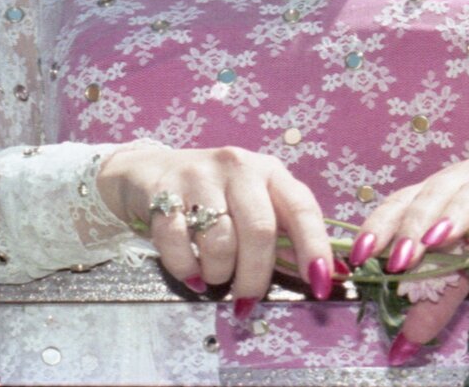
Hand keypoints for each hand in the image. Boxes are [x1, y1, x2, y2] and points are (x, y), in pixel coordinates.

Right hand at [97, 145, 336, 307]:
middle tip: (246, 302)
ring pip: (219, 239)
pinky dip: (186, 268)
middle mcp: (238, 167)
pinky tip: (191, 275)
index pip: (301, 208)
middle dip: (255, 277)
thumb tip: (317, 274)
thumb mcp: (252, 205)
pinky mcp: (163, 188)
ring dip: (218, 273)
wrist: (148, 172)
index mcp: (270, 172)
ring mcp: (199, 174)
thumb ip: (282, 234)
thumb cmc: (213, 197)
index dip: (314, 247)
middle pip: (259, 230)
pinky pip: (176, 240)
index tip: (320, 284)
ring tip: (214, 278)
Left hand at [352, 139, 468, 362]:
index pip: (399, 206)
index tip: (358, 260)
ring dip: (454, 211)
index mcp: (438, 199)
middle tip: (395, 258)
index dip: (378, 229)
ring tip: (439, 238)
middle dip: (408, 225)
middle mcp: (461, 181)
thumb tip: (401, 346)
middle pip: (426, 195)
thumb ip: (439, 297)